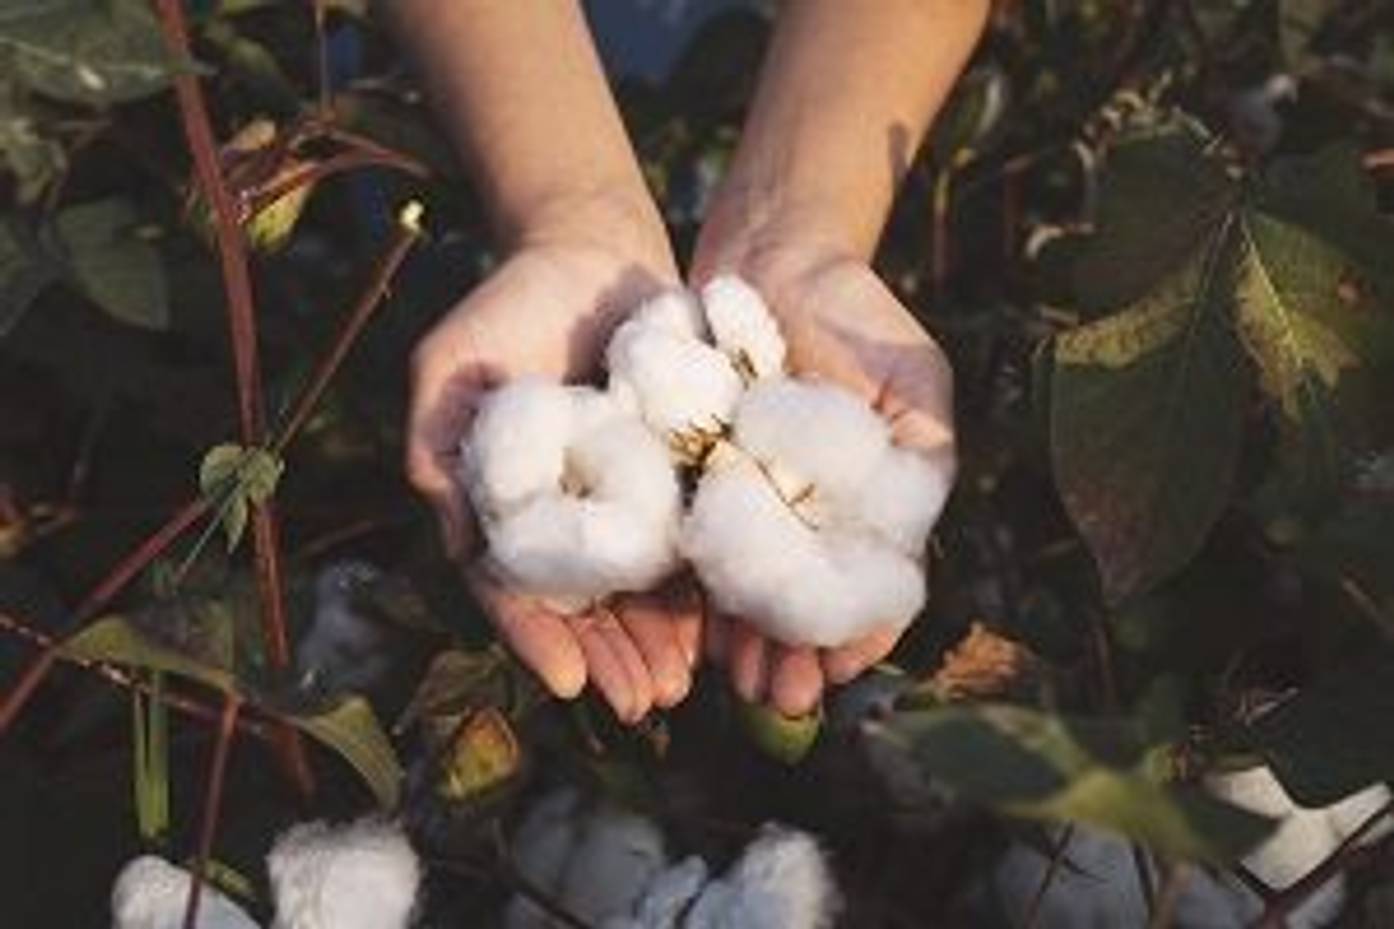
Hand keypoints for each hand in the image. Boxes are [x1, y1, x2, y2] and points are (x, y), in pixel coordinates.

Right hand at [406, 207, 701, 722]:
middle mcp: (563, 515)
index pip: (513, 587)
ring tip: (682, 688)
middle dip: (610, 658)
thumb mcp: (450, 367)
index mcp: (504, 505)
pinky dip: (700, 588)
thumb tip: (457, 543)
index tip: (566, 683)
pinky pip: (689, 541)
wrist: (590, 250)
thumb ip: (439, 447)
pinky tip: (718, 631)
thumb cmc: (507, 305)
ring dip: (656, 643)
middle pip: (584, 606)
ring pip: (638, 590)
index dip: (536, 637)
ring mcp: (623, 500)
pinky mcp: (677, 476)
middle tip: (642, 703)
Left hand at [693, 241, 955, 716]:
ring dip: (748, 642)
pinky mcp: (695, 480)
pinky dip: (701, 592)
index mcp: (868, 505)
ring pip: (751, 590)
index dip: (859, 633)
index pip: (868, 586)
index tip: (842, 669)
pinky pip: (699, 546)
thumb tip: (910, 545)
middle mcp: (809, 515)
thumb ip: (923, 455)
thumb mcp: (913, 379)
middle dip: (793, 654)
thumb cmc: (857, 315)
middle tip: (781, 697)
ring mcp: (752, 502)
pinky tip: (699, 632)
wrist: (771, 254)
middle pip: (803, 602)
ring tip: (740, 685)